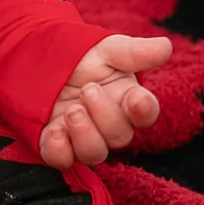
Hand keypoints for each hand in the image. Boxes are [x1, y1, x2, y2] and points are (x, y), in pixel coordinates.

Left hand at [38, 34, 170, 167]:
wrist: (37, 57)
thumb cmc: (80, 55)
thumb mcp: (105, 49)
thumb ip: (133, 51)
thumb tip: (165, 45)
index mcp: (126, 100)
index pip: (145, 112)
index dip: (144, 110)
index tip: (136, 99)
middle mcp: (108, 124)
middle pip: (119, 135)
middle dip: (105, 115)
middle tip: (88, 90)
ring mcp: (81, 136)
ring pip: (94, 153)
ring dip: (85, 134)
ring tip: (72, 111)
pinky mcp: (55, 144)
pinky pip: (61, 159)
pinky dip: (58, 151)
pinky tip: (54, 132)